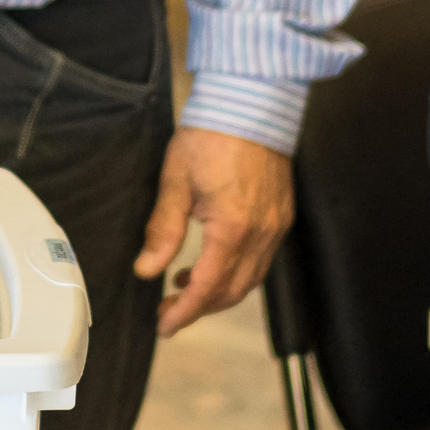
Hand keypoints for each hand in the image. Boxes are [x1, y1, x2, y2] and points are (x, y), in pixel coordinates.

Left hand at [135, 130, 292, 336]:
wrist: (252, 103)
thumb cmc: (210, 136)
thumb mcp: (175, 182)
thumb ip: (163, 231)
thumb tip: (147, 271)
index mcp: (232, 227)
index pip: (207, 287)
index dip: (184, 313)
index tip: (164, 326)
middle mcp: (262, 233)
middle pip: (232, 291)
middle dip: (199, 308)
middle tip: (168, 311)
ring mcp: (277, 225)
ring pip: (250, 280)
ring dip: (218, 292)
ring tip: (183, 287)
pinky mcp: (282, 216)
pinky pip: (262, 260)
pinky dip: (236, 272)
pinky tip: (212, 262)